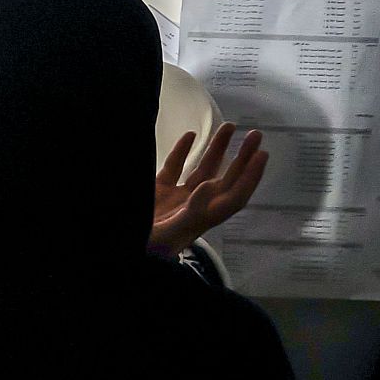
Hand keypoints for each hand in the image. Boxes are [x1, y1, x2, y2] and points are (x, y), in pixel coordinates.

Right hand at [151, 123, 267, 255]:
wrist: (118, 252)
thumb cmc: (147, 250)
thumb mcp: (169, 236)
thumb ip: (191, 212)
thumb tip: (208, 185)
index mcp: (200, 220)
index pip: (234, 196)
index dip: (250, 177)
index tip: (261, 155)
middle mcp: (193, 208)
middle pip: (225, 180)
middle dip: (242, 158)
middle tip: (255, 135)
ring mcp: (175, 200)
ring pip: (202, 171)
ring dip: (217, 150)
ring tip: (228, 127)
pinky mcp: (157, 193)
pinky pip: (173, 169)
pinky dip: (182, 152)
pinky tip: (189, 136)